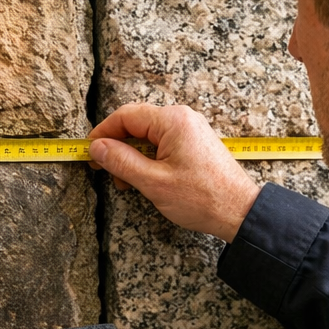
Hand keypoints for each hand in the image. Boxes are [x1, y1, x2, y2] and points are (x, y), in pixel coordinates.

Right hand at [88, 104, 262, 242]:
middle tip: (104, 170)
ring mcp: (190, 130)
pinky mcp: (194, 144)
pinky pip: (162, 145)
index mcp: (172, 121)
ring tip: (126, 183)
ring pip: (148, 137)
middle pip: (136, 125)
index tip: (89, 152)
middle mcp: (182, 119)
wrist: (239, 212)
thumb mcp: (153, 182)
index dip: (103, 133)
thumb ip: (121, 162)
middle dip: (117, 148)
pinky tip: (144, 180)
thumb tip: (97, 148)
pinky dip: (148, 160)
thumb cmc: (202, 198)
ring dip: (132, 157)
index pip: (126, 116)